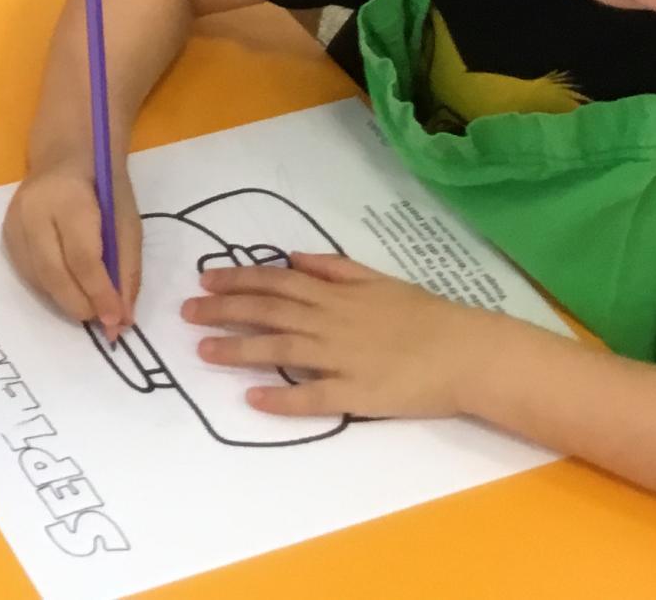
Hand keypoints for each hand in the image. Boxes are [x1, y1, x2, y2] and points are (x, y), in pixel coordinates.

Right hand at [2, 155, 140, 337]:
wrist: (65, 155)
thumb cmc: (104, 187)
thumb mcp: (127, 221)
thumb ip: (126, 268)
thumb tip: (122, 318)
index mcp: (69, 200)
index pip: (82, 257)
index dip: (99, 293)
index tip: (116, 322)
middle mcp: (33, 210)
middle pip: (53, 272)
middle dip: (79, 304)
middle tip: (103, 322)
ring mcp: (14, 221)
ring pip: (37, 277)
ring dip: (65, 300)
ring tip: (89, 307)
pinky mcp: (6, 231)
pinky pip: (27, 272)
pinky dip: (50, 287)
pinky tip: (68, 288)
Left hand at [183, 253, 498, 420]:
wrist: (469, 352)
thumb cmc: (425, 314)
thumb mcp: (377, 278)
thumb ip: (333, 267)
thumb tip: (293, 257)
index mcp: (334, 294)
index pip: (274, 283)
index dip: (235, 280)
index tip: (203, 280)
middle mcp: (330, 322)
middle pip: (267, 312)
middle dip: (222, 311)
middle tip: (186, 313)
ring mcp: (341, 359)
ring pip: (280, 350)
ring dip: (238, 350)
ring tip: (203, 351)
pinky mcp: (356, 394)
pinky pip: (312, 397)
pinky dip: (281, 399)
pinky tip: (252, 400)